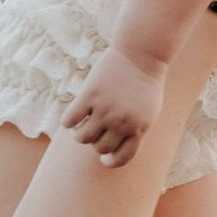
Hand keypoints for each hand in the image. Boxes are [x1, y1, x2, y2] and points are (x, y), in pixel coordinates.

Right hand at [63, 48, 167, 166]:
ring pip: (82, 137)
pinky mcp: (90, 95)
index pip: (122, 157)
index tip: (104, 159)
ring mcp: (105, 109)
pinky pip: (70, 120)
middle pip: (99, 147)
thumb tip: (116, 149)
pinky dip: (67, 122)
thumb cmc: (145, 83)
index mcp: (139, 128)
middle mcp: (122, 122)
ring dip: (80, 134)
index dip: (111, 161)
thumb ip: (135, 130)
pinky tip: (71, 117)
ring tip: (82, 125)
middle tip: (95, 131)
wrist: (141, 54)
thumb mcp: (149, 111)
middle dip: (95, 142)